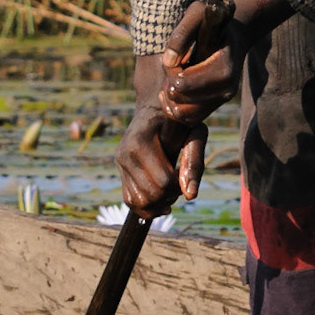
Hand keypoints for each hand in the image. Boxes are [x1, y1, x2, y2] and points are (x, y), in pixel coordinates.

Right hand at [114, 95, 207, 217]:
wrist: (156, 107)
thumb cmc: (179, 120)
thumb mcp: (194, 132)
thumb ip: (194, 161)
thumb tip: (190, 196)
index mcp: (140, 142)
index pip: (163, 181)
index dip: (180, 185)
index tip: (185, 173)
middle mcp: (125, 154)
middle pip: (151, 194)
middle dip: (170, 195)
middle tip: (179, 183)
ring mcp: (120, 163)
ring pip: (139, 202)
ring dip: (159, 202)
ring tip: (170, 189)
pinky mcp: (120, 170)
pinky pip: (130, 200)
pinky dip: (146, 207)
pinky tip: (161, 201)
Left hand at [156, 0, 247, 124]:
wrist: (234, 34)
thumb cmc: (212, 21)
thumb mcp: (196, 14)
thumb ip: (181, 35)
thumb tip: (168, 62)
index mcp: (223, 68)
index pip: (184, 84)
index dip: (170, 73)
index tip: (172, 58)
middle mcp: (226, 89)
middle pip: (183, 103)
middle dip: (170, 87)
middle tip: (171, 70)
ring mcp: (222, 98)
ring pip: (186, 116)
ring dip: (171, 102)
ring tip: (169, 83)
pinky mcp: (216, 104)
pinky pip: (191, 119)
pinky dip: (177, 110)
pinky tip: (172, 92)